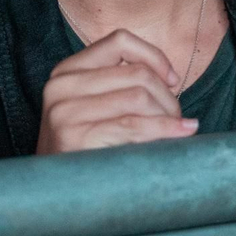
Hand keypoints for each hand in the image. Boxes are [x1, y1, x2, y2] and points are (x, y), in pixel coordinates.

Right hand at [35, 29, 198, 154]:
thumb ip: (119, 84)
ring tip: (176, 131)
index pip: (120, 41)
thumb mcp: (93, 107)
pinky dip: (165, 129)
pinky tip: (182, 133)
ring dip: (168, 115)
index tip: (172, 80)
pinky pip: (134, 125)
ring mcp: (64, 112)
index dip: (154, 57)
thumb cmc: (84, 150)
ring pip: (139, 96)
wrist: (54, 195)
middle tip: (177, 118)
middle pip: (136, 73)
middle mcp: (61, 86)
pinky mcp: (76, 137)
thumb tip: (171, 78)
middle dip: (167, 96)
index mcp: (66, 70)